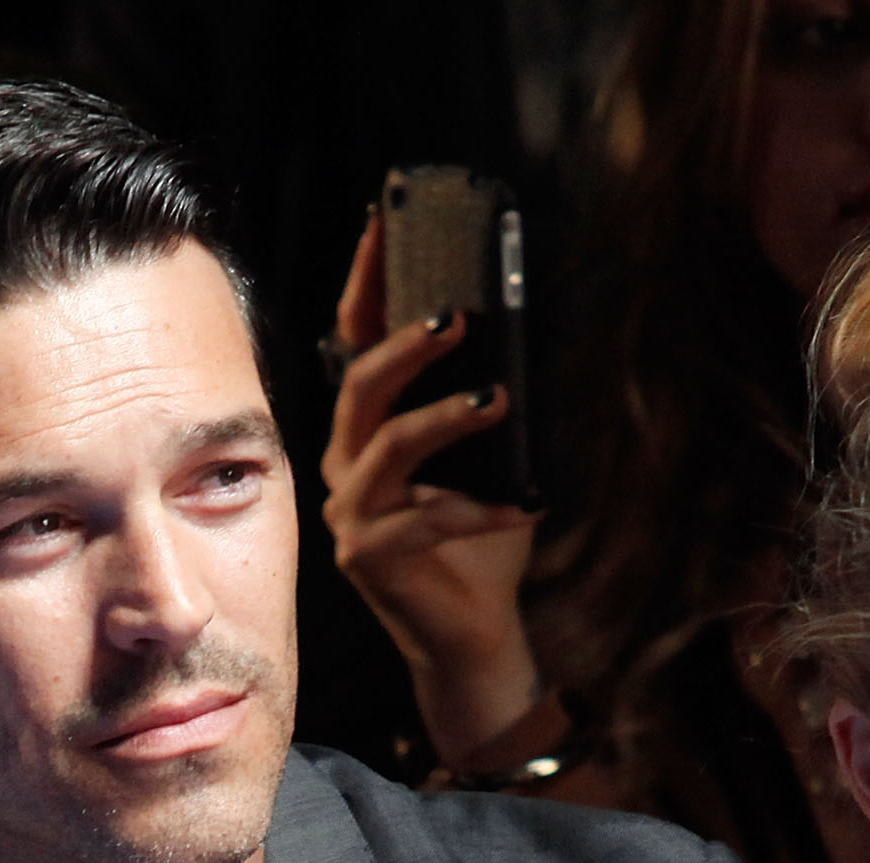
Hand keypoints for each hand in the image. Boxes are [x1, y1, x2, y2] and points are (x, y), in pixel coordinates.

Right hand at [319, 211, 545, 762]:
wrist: (474, 635)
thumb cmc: (480, 545)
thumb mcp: (489, 463)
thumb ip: (486, 410)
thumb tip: (516, 341)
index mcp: (367, 430)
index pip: (354, 343)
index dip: (365, 283)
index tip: (384, 221)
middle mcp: (346, 464)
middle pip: (360, 386)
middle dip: (406, 346)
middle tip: (456, 316)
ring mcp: (351, 511)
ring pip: (387, 447)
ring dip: (444, 418)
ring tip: (496, 399)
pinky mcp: (367, 556)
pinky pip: (425, 518)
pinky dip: (480, 510)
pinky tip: (523, 507)